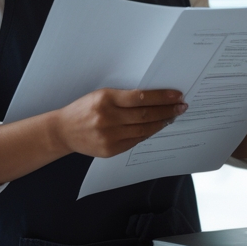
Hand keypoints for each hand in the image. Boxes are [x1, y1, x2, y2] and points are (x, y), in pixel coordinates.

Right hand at [55, 88, 186, 158]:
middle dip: (167, 110)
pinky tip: (157, 127)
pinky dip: (148, 133)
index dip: (161, 97)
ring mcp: (109, 136)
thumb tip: (154, 99)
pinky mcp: (110, 150)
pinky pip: (135, 141)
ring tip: (173, 116)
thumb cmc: (85, 109)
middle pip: (145, 114)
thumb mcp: (101, 95)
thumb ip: (124, 97)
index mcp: (106, 99)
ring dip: (161, 123)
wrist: (64, 130)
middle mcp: (108, 117)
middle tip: (181, 106)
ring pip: (143, 129)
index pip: (140, 97)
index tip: (176, 95)